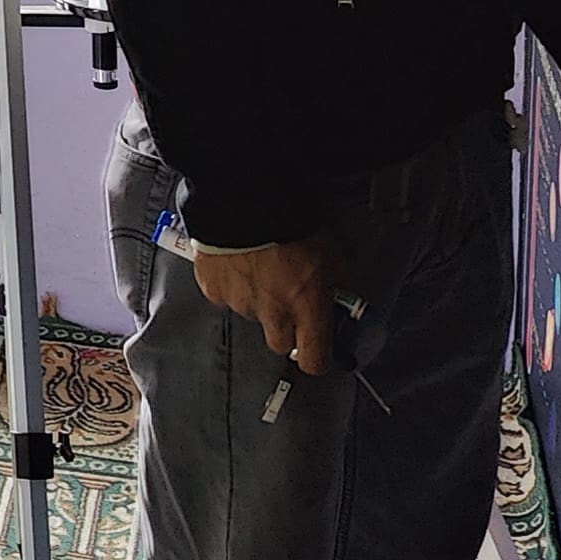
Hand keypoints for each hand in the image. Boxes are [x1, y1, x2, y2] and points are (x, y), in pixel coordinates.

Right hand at [192, 236, 342, 377]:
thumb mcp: (334, 251)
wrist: (245, 198)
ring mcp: (239, 302)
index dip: (318, 358)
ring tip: (262, 266)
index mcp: (306, 309)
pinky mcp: (213, 288)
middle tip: (290, 300)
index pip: (314, 361)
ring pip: (252, 314)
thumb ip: (341, 281)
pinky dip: (232, 283)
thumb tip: (347, 292)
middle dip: (287, 327)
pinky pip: (224, 294)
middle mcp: (272, 313)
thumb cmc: (291, 222)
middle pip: (280, 343)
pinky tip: (238, 260)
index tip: (320, 348)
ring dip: (258, 299)